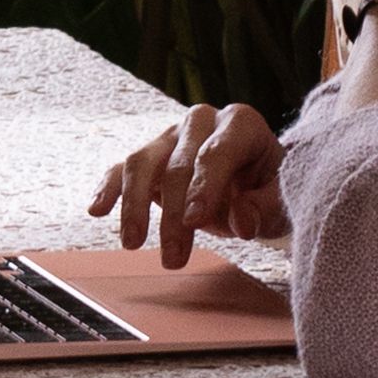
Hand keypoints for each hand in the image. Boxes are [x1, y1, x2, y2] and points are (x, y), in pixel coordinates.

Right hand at [90, 100, 283, 263]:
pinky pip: (121, 168)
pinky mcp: (150, 154)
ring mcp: (171, 136)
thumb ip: (264, 209)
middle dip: (173, 214)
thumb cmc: (268, 188)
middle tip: (173, 256)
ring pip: (142, 162)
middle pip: (177, 164)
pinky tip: (97, 210)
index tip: (195, 221)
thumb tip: (242, 221)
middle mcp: (201, 121)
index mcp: (240, 124)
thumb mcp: (280, 200)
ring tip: (133, 243)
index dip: (204, 187)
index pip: (216, 152)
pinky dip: (108, 189)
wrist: (257, 178)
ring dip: (135, 206)